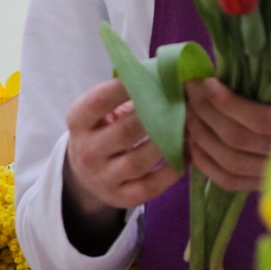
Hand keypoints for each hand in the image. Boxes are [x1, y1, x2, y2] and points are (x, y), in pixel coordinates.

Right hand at [63, 79, 180, 232]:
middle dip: (159, 115)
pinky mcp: (122, 198)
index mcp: (78, 121)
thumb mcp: (102, 109)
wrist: (86, 174)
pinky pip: (152, 185)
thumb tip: (166, 72)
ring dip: (170, 142)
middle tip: (185, 101)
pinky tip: (189, 152)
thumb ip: (127, 91)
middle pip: (126, 132)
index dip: (126, 88)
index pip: (98, 102)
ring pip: (140, 160)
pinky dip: (174, 169)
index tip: (155, 75)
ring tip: (191, 125)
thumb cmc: (104, 128)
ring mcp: (103, 177)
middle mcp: (87, 151)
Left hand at [186, 73, 270, 192]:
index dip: (227, 103)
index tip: (207, 83)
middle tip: (190, 93)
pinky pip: (230, 181)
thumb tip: (227, 66)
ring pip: (229, 162)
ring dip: (201, 137)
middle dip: (207, 114)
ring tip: (189, 114)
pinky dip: (206, 163)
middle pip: (239, 140)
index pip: (262, 119)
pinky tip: (195, 143)